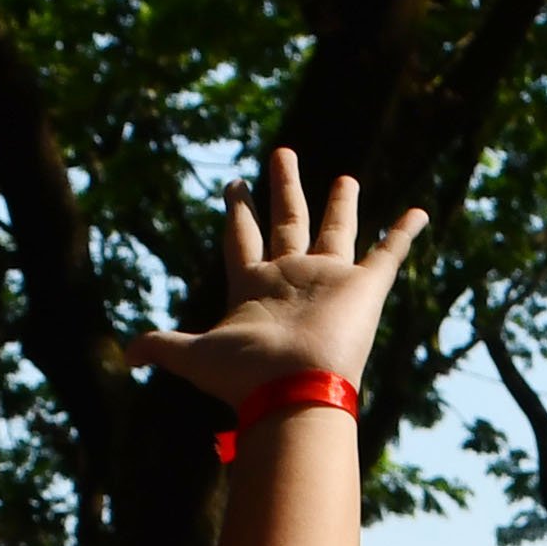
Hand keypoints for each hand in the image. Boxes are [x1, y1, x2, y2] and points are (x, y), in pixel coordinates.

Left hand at [122, 150, 428, 407]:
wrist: (294, 391)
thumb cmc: (246, 375)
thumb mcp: (194, 355)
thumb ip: (163, 346)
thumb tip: (128, 355)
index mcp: (255, 285)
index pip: (244, 238)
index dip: (238, 211)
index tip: (235, 184)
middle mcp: (292, 277)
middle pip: (287, 222)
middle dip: (283, 189)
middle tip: (280, 154)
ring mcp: (330, 280)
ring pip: (336, 230)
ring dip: (341, 204)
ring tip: (345, 178)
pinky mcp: (364, 287)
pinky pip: (389, 253)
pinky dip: (404, 233)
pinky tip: (418, 212)